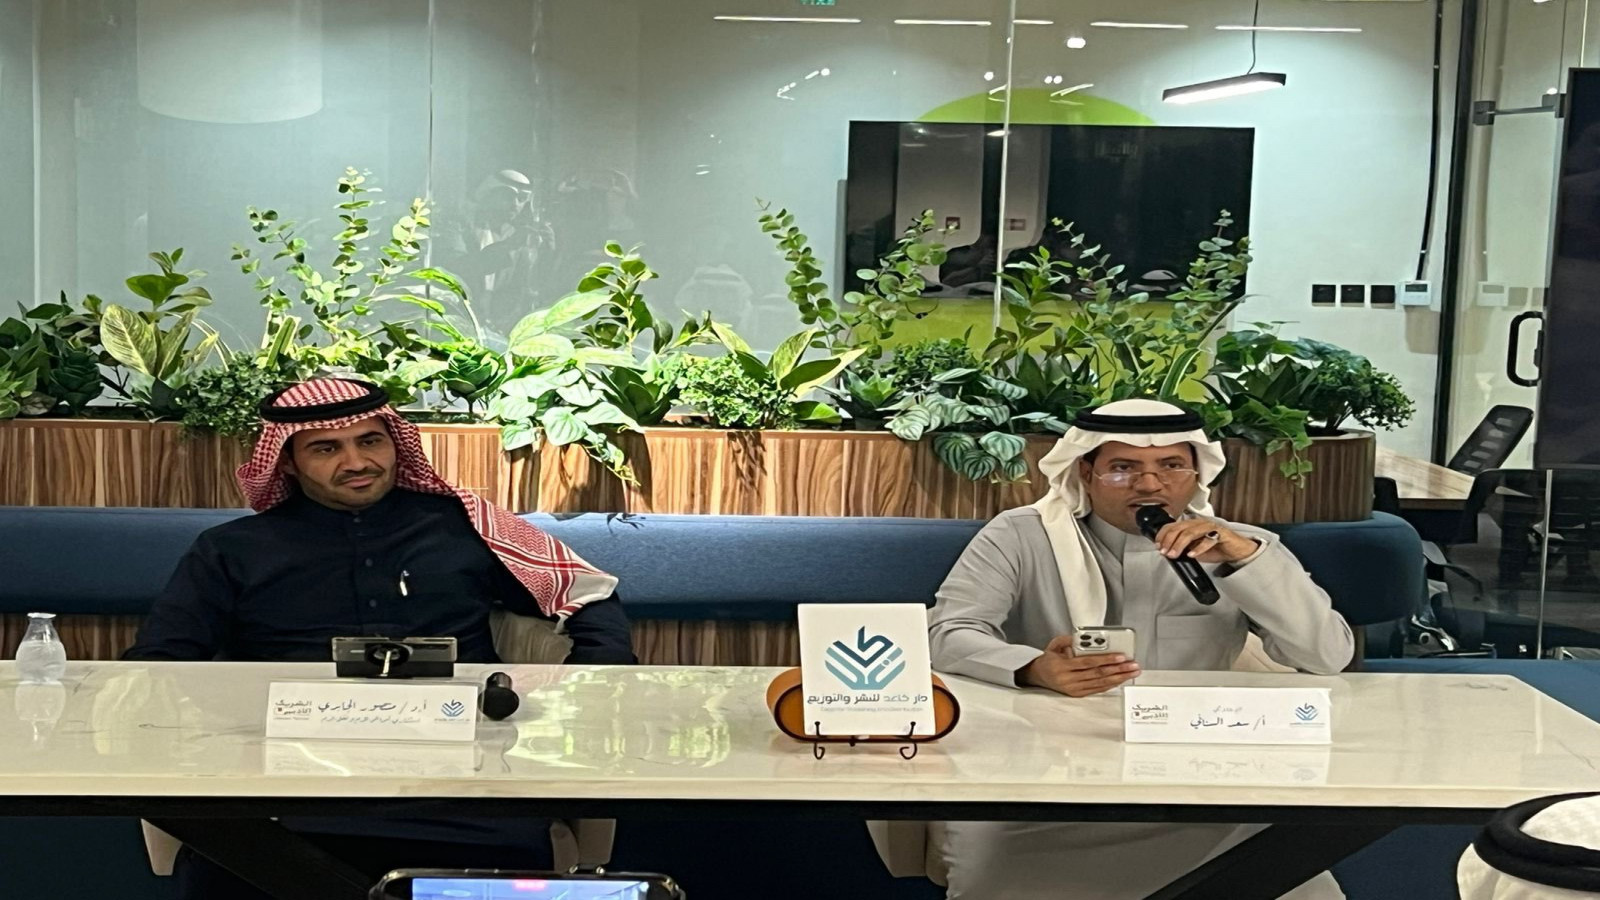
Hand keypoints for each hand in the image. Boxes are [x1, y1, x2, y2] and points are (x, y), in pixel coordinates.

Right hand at [1018, 635, 1140, 697]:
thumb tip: (1085, 639)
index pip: (1088, 662)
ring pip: (1101, 683)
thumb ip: (1069, 640)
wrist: (1038, 675)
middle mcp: (1068, 679)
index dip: (1106, 659)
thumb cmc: (1049, 659)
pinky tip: (1121, 679)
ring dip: (1119, 678)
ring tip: (1132, 672)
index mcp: (1062, 666)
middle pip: (1098, 674)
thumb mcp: (1054, 644)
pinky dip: (1111, 684)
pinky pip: (1098, 689)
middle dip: (1119, 669)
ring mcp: (1073, 688)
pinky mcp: (1077, 694)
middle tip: (1133, 665)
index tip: (1121, 656)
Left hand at [1154, 519, 1258, 563]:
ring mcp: (1210, 527)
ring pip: (1191, 532)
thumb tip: (1167, 552)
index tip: (1158, 546)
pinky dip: (1198, 548)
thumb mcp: (1194, 549)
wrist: (1236, 551)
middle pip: (1180, 528)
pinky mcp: (1221, 534)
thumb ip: (1182, 548)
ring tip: (1174, 554)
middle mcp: (1199, 523)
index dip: (1163, 534)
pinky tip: (1192, 555)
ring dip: (1180, 544)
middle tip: (1164, 552)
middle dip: (1169, 540)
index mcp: (1191, 525)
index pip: (1173, 525)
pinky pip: (1208, 539)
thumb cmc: (1215, 548)